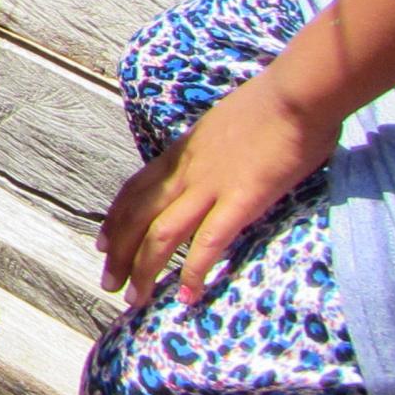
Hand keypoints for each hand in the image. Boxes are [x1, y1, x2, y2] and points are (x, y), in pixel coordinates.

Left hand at [97, 76, 336, 306]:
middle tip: (107, 283)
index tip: (101, 243)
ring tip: (135, 299)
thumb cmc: (269, 105)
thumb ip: (209, 149)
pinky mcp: (241, 200)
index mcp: (180, 153)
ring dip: (143, 269)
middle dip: (118, 254)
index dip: (114, 220)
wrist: (294, 94)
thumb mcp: (221, 125)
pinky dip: (194, 271)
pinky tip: (187, 296)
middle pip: (137, 218)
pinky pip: (209, 242)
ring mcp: (210, 187)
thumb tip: (213, 163)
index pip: (134, 191)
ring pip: (161, 235)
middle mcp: (185, 172)